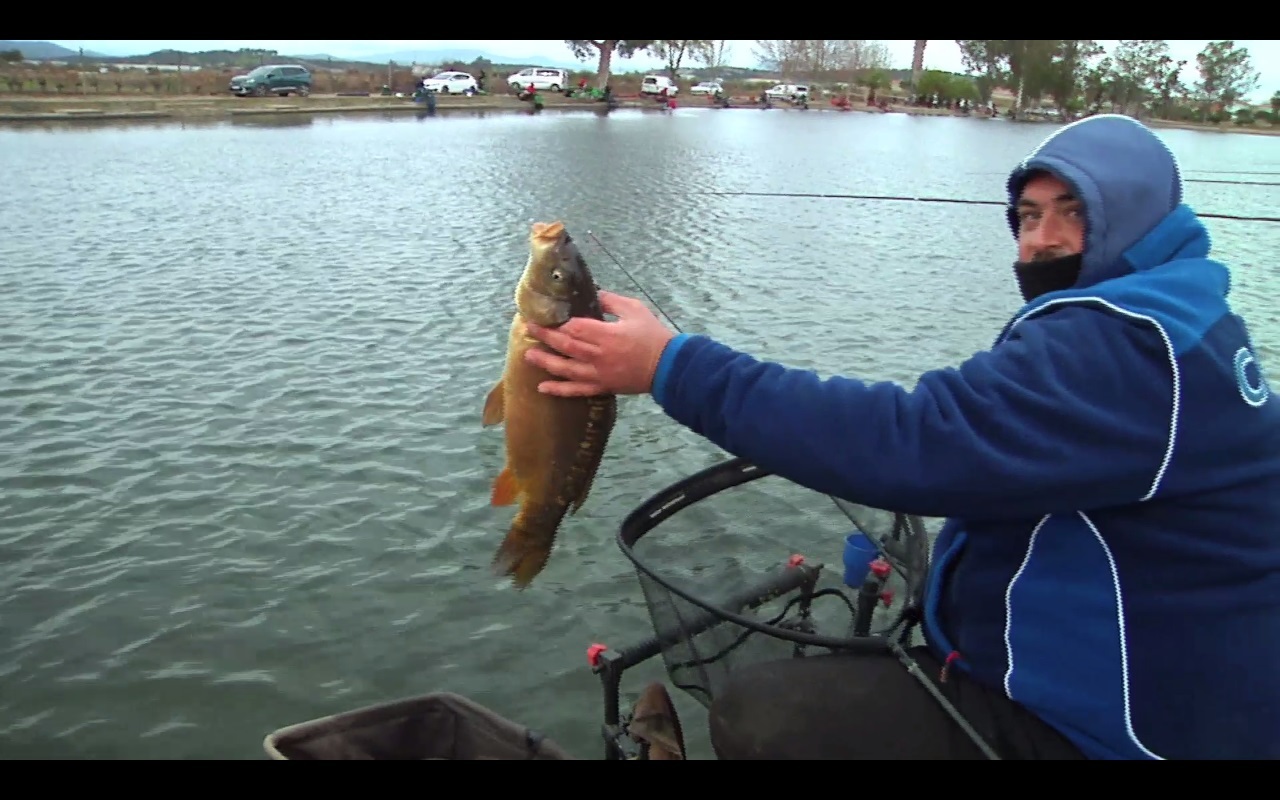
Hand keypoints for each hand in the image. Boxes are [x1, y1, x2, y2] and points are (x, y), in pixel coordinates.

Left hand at [524, 290, 675, 396]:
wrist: (669, 367)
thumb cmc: (653, 336)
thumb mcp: (634, 310)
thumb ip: (611, 301)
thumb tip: (593, 293)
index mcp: (607, 335)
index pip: (575, 328)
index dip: (559, 322)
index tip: (545, 314)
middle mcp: (598, 356)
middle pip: (566, 346)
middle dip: (546, 337)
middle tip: (528, 329)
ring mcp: (598, 374)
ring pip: (566, 369)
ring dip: (545, 362)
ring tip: (528, 356)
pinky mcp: (602, 387)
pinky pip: (577, 391)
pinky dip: (559, 390)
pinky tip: (543, 388)